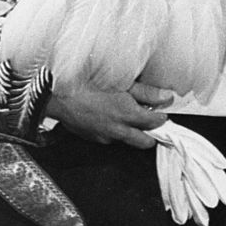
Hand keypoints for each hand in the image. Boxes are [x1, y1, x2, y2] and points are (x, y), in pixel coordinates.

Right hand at [45, 81, 171, 148]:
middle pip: (144, 142)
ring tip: (129, 118)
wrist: (58, 95)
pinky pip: (109, 138)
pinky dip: (114, 131)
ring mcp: (105, 136)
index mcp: (128, 113)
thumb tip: (166, 97)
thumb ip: (146, 92)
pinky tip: (108, 118)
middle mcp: (119, 129)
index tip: (162, 112)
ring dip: (132, 133)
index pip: (155, 122)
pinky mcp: (93, 138)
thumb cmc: (88, 83)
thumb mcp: (122, 83)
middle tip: (152, 123)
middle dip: (151, 134)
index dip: (161, 117)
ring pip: (126, 140)